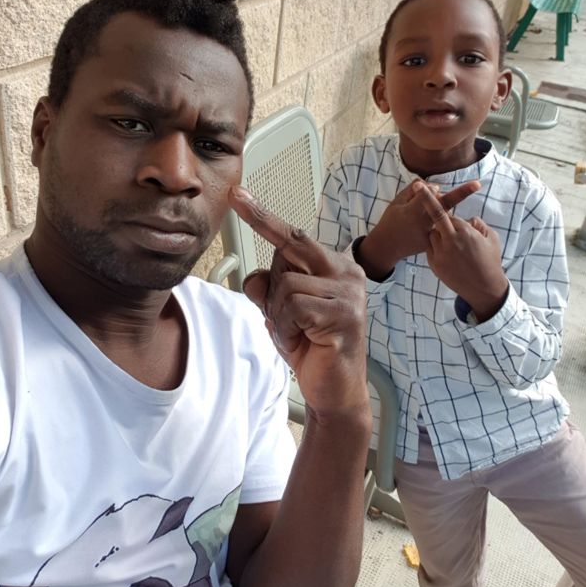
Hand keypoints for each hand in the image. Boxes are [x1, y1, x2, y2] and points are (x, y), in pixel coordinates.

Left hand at [228, 186, 369, 421]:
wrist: (334, 391)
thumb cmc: (311, 347)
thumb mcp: (279, 311)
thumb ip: (267, 288)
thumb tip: (254, 277)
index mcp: (333, 265)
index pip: (293, 234)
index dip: (262, 216)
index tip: (236, 195)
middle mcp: (347, 271)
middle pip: (292, 246)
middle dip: (272, 271)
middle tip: (276, 312)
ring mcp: (349, 293)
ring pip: (286, 284)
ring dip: (278, 315)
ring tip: (296, 334)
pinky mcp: (344, 315)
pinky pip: (293, 308)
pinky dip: (285, 328)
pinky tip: (301, 343)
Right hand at [356, 178, 480, 279]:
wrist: (387, 246)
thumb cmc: (390, 220)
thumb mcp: (396, 202)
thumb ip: (412, 191)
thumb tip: (434, 186)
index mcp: (413, 210)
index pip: (428, 194)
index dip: (431, 188)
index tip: (439, 183)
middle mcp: (424, 221)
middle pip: (445, 203)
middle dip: (462, 193)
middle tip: (477, 184)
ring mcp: (429, 233)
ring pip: (445, 215)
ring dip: (445, 208)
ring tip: (440, 213)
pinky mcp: (433, 242)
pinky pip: (443, 228)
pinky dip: (443, 222)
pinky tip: (434, 223)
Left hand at [413, 183, 508, 321]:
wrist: (483, 288)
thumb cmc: (490, 261)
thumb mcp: (491, 239)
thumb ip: (478, 225)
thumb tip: (468, 219)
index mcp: (464, 232)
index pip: (451, 214)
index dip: (450, 210)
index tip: (441, 194)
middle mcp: (450, 240)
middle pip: (435, 215)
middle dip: (427, 198)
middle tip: (418, 185)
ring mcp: (440, 253)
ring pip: (431, 234)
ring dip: (436, 233)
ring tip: (450, 243)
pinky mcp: (434, 264)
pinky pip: (431, 249)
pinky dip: (435, 247)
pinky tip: (448, 255)